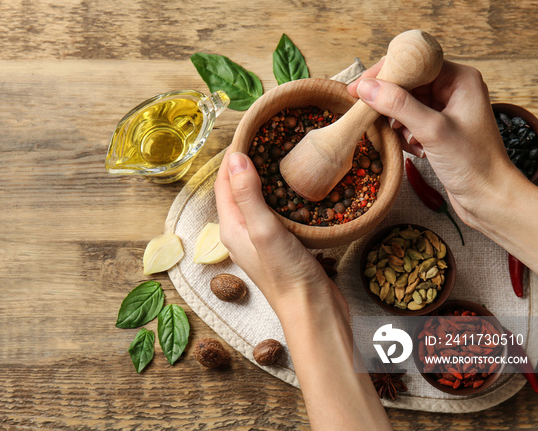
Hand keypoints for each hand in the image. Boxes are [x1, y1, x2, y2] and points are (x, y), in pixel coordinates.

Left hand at [214, 148, 345, 313]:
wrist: (313, 310)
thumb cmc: (286, 274)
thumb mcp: (263, 229)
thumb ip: (247, 194)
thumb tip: (235, 157)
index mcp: (231, 227)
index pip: (224, 181)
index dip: (232, 155)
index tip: (249, 129)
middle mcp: (242, 232)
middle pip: (238, 188)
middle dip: (248, 161)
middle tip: (268, 136)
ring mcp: (261, 239)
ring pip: (258, 199)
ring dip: (266, 176)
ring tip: (282, 152)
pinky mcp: (281, 244)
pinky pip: (275, 210)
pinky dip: (281, 193)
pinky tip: (297, 186)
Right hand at [347, 60, 518, 224]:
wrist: (488, 197)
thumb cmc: (472, 163)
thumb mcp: (431, 130)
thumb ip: (397, 105)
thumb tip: (366, 87)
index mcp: (460, 79)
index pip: (414, 63)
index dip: (385, 73)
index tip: (358, 87)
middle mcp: (454, 89)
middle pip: (408, 83)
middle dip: (392, 103)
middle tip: (377, 118)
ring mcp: (447, 109)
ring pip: (406, 104)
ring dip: (399, 123)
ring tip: (409, 140)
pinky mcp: (439, 128)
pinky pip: (410, 122)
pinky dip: (406, 135)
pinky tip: (417, 150)